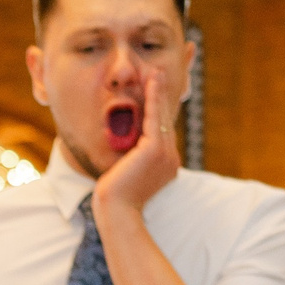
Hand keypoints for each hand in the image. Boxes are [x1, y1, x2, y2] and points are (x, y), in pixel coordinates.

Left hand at [91, 69, 179, 227]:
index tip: (156, 91)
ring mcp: (165, 154)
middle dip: (162, 96)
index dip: (159, 110)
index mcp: (165, 165)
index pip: (161, 132)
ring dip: (159, 91)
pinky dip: (153, 97)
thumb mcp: (126, 175)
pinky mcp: (155, 150)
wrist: (116, 212)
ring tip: (156, 72)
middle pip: (164, 120)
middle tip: (158, 73)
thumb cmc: (115, 200)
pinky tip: (151, 81)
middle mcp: (170, 158)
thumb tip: (126, 151)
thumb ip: (132, 159)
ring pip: (160, 116)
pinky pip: (154, 117)